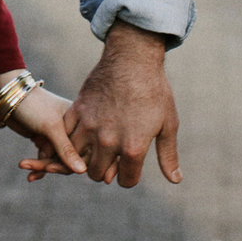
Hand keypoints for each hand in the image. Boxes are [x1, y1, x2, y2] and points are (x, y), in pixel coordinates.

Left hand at [0, 83, 86, 181]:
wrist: (9, 97)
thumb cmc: (34, 106)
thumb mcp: (51, 127)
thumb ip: (66, 149)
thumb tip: (82, 172)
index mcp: (79, 122)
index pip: (83, 151)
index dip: (71, 163)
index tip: (52, 168)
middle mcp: (71, 130)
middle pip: (70, 158)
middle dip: (53, 165)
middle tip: (38, 168)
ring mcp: (58, 137)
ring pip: (56, 161)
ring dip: (41, 166)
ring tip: (24, 165)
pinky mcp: (45, 141)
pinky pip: (46, 159)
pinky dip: (38, 166)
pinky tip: (29, 175)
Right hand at [63, 22, 181, 187]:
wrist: (132, 59)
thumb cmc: (154, 91)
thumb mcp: (168, 124)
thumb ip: (168, 155)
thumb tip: (175, 180)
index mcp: (132, 147)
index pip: (126, 180)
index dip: (130, 177)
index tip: (131, 167)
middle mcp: (108, 141)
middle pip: (97, 174)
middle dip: (105, 171)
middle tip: (111, 161)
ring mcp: (89, 126)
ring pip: (77, 158)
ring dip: (85, 158)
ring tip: (95, 150)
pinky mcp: (77, 111)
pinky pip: (66, 136)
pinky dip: (71, 140)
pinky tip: (82, 135)